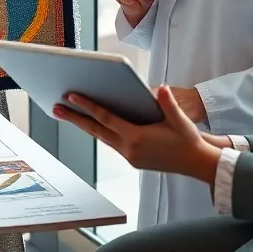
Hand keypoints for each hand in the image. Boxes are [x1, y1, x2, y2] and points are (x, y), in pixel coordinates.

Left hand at [56, 86, 221, 185]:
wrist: (197, 163)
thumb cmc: (188, 140)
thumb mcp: (180, 120)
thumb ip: (168, 103)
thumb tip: (160, 87)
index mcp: (137, 138)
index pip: (106, 119)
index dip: (87, 107)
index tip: (71, 97)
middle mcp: (129, 149)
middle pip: (96, 130)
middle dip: (74, 118)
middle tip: (55, 107)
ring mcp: (130, 156)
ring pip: (101, 137)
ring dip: (84, 126)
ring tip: (67, 114)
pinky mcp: (132, 159)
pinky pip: (111, 143)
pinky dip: (99, 132)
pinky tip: (91, 124)